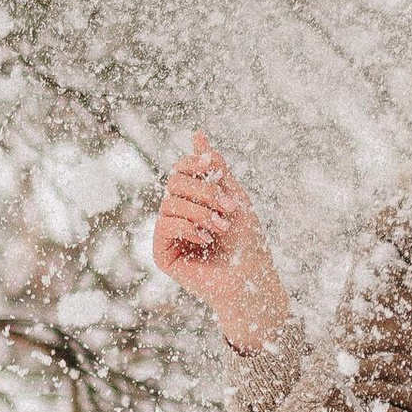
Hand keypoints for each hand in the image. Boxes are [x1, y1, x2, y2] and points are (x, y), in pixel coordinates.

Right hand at [153, 133, 293, 358]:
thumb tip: (197, 134)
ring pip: (170, 203)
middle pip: (174, 181)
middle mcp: (177, 213)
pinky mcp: (162, 252)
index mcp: (193, 198)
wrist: (249, 277)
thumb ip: (214, 168)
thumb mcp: (233, 196)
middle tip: (229, 207)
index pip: (181, 169)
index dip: (193, 163)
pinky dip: (187, 227)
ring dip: (201, 212)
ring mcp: (168, 232)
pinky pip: (164, 225)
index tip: (212, 166)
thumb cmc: (246, 240)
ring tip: (221, 227)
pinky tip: (206, 240)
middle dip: (204, 191)